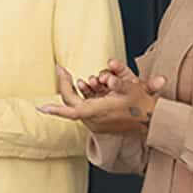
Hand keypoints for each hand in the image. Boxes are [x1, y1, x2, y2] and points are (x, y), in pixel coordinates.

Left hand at [39, 65, 162, 133]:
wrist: (152, 122)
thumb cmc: (141, 104)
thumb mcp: (130, 88)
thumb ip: (116, 79)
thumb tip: (108, 71)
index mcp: (96, 112)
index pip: (70, 110)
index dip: (55, 109)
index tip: (40, 107)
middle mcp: (92, 119)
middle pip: (70, 103)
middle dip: (64, 85)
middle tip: (61, 70)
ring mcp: (95, 122)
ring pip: (76, 106)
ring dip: (72, 90)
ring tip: (69, 75)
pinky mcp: (99, 122)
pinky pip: (83, 109)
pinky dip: (80, 97)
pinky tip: (82, 85)